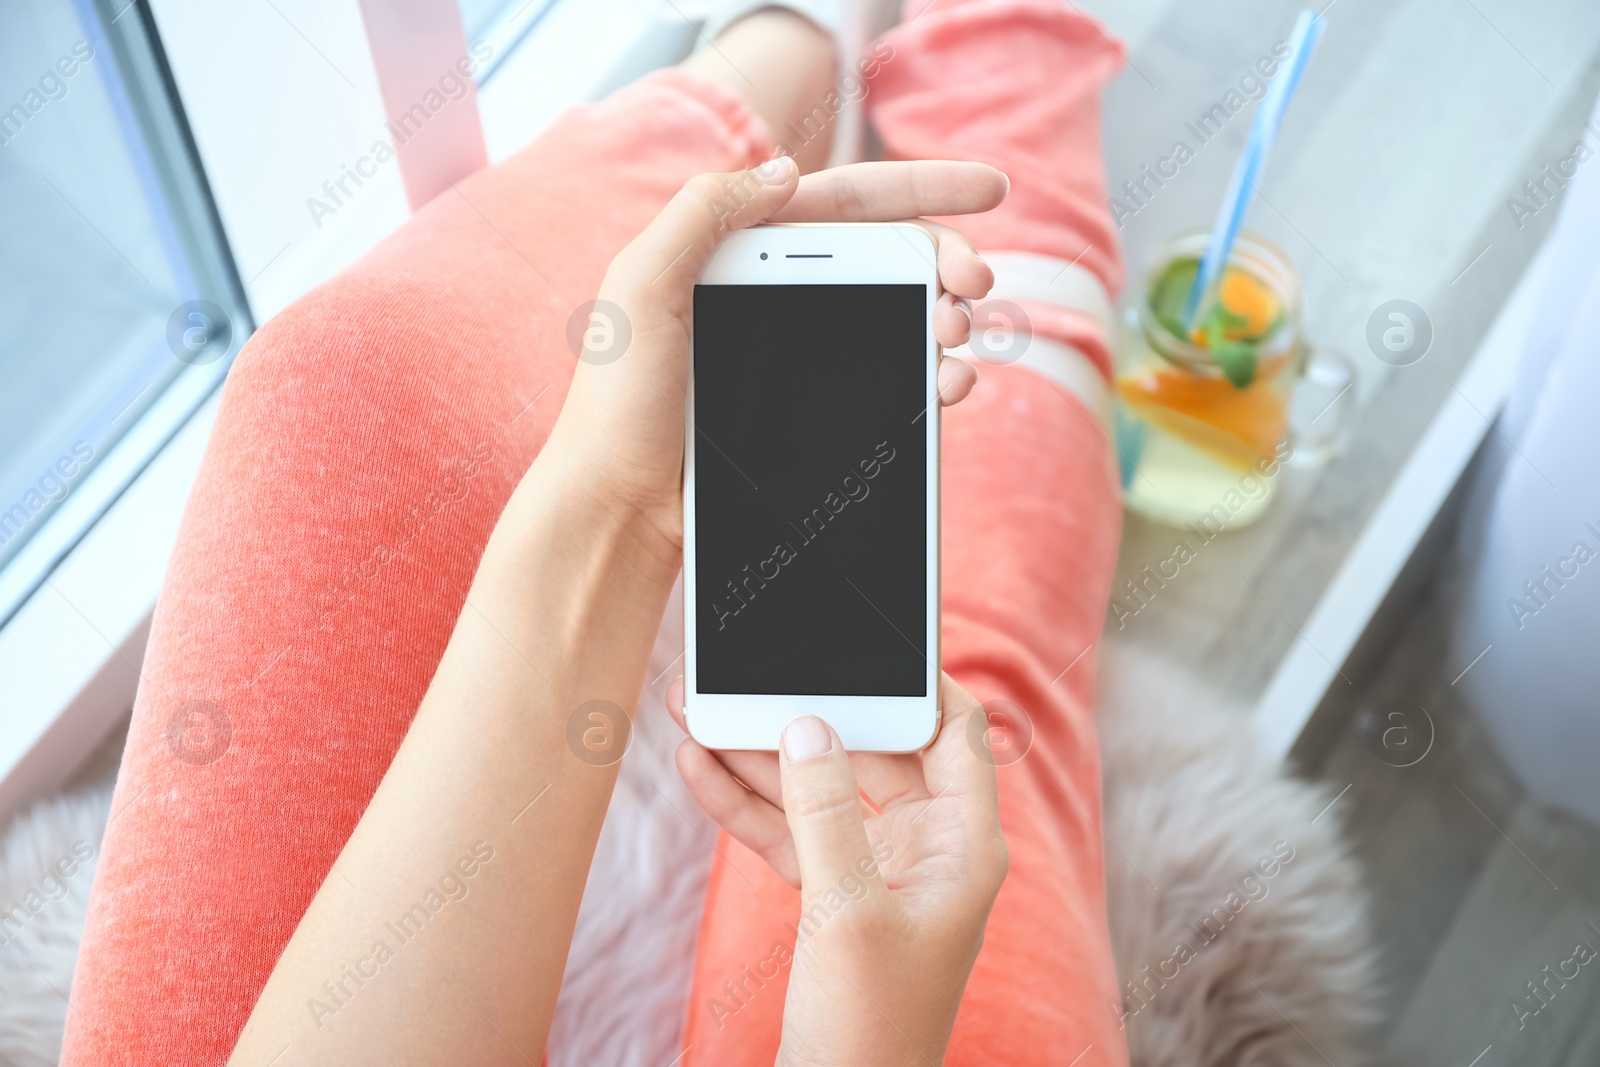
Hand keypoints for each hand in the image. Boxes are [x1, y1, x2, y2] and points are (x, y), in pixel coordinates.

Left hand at [542, 156, 1007, 557]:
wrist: (620, 505)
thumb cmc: (618, 403)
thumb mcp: (640, 285)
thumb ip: (704, 212)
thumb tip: (786, 170)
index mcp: (739, 251)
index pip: (846, 202)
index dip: (924, 188)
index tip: (990, 189)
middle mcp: (778, 294)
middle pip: (892, 259)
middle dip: (950, 262)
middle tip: (977, 284)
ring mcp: (803, 354)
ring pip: (903, 319)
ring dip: (948, 318)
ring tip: (959, 334)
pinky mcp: (818, 410)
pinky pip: (894, 380)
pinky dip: (934, 375)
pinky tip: (949, 382)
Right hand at [666, 675, 1007, 1066]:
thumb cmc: (869, 1026)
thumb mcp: (847, 910)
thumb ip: (825, 810)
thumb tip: (809, 721)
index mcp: (962, 844)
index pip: (951, 730)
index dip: (913, 679)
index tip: (861, 637)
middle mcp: (926, 846)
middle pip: (870, 749)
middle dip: (807, 710)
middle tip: (754, 669)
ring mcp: (877, 868)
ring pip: (818, 785)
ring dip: (760, 751)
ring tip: (701, 704)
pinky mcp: (832, 893)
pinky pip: (788, 830)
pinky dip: (745, 802)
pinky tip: (698, 765)